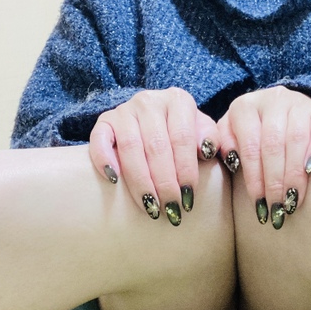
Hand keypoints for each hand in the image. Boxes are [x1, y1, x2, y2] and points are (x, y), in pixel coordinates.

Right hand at [89, 87, 219, 225]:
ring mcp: (125, 109)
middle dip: (164, 182)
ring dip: (140, 181)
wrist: (156, 119)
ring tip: (149, 206)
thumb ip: (211, 137)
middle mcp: (149, 101)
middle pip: (157, 146)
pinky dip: (104, 159)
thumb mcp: (202, 130)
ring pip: (130, 147)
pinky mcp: (104, 121)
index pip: (182, 138)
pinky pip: (99, 139)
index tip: (189, 197)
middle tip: (170, 208)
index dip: (185, 170)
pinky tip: (114, 181)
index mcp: (178, 100)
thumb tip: (206, 151)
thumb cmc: (182, 132)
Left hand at [218, 86, 310, 228]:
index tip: (258, 204)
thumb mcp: (231, 136)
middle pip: (273, 145)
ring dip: (295, 174)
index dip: (254, 178)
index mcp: (244, 107)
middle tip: (277, 208)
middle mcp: (271, 99)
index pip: (249, 146)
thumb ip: (225, 145)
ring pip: (296, 140)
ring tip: (293, 200)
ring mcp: (297, 103)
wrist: (281, 115)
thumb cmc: (251, 134)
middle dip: (275, 181)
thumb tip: (231, 161)